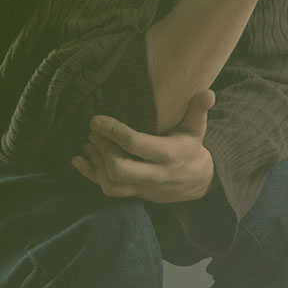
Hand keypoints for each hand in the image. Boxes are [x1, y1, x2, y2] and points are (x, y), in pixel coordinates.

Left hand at [72, 90, 215, 202]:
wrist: (198, 182)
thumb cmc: (191, 148)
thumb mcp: (197, 129)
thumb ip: (198, 110)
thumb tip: (207, 92)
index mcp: (169, 155)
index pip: (136, 144)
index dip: (113, 132)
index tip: (96, 120)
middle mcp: (155, 174)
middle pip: (120, 169)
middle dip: (102, 149)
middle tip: (93, 132)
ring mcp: (143, 188)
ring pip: (112, 184)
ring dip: (95, 163)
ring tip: (89, 143)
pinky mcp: (135, 194)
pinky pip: (109, 191)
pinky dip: (90, 176)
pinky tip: (80, 160)